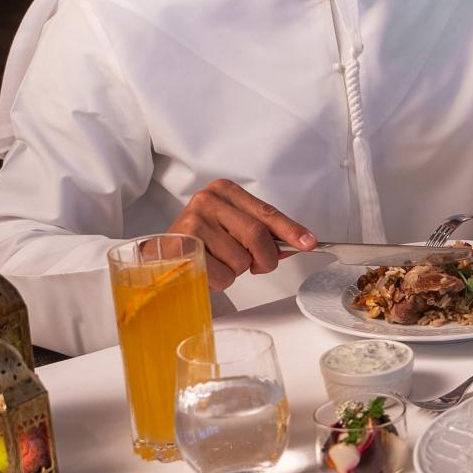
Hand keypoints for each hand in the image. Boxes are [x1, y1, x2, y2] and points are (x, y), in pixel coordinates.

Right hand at [168, 179, 315, 291]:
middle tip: (258, 266)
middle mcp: (207, 200)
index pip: (266, 213)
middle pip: (257, 235)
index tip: (309, 242)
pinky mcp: (183, 246)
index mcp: (225, 191)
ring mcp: (193, 221)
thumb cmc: (204, 242)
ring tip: (219, 262)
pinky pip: (222, 275)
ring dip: (236, 271)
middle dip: (265, 259)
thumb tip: (297, 243)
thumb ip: (265, 234)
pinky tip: (206, 270)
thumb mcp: (235, 230)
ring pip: (240, 259)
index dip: (291, 230)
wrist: (163, 255)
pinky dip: (221, 281)